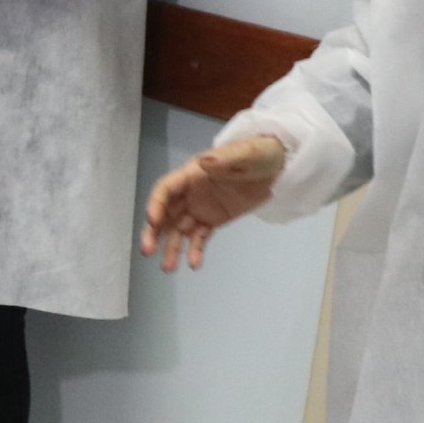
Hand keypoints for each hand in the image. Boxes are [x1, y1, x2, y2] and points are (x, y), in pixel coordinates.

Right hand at [141, 135, 287, 270]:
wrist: (276, 165)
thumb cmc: (259, 154)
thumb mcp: (246, 154)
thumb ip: (227, 159)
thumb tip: (205, 162)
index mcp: (192, 174)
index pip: (166, 189)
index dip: (156, 205)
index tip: (152, 222)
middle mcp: (189, 192)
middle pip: (165, 213)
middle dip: (154, 233)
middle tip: (147, 251)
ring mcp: (200, 207)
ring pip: (179, 230)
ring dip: (172, 248)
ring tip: (168, 268)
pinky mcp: (213, 220)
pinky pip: (200, 237)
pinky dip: (195, 250)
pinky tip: (194, 264)